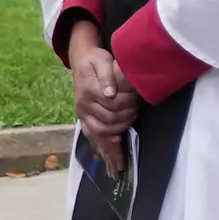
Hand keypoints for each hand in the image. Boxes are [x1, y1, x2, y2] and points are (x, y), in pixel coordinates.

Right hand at [68, 38, 136, 167]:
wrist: (81, 61)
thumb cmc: (96, 60)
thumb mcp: (102, 60)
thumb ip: (107, 76)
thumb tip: (110, 93)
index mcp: (89, 91)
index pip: (112, 105)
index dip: (127, 106)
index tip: (137, 104)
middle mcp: (84, 106)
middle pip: (107, 122)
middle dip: (125, 121)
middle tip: (136, 114)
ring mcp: (83, 114)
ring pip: (99, 134)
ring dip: (115, 139)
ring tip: (124, 145)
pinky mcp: (84, 119)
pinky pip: (93, 137)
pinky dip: (104, 149)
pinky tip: (112, 159)